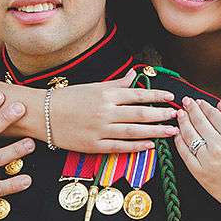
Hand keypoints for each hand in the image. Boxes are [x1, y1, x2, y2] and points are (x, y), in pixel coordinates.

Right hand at [49, 69, 178, 152]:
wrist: (42, 114)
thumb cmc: (68, 98)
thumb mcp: (93, 86)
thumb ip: (117, 83)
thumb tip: (135, 74)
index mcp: (106, 94)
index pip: (138, 94)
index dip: (157, 96)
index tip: (171, 97)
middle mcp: (105, 111)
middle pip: (140, 114)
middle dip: (161, 115)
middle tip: (177, 116)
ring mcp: (100, 130)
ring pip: (134, 132)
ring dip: (155, 132)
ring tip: (171, 132)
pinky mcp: (93, 146)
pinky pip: (119, 147)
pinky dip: (136, 146)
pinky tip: (150, 146)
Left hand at [174, 97, 220, 218]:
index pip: (212, 114)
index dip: (203, 106)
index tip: (198, 101)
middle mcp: (219, 145)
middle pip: (198, 121)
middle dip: (190, 109)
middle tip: (185, 102)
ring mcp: (208, 160)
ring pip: (189, 135)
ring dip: (182, 122)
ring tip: (179, 115)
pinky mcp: (200, 174)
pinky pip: (184, 154)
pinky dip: (179, 142)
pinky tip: (178, 135)